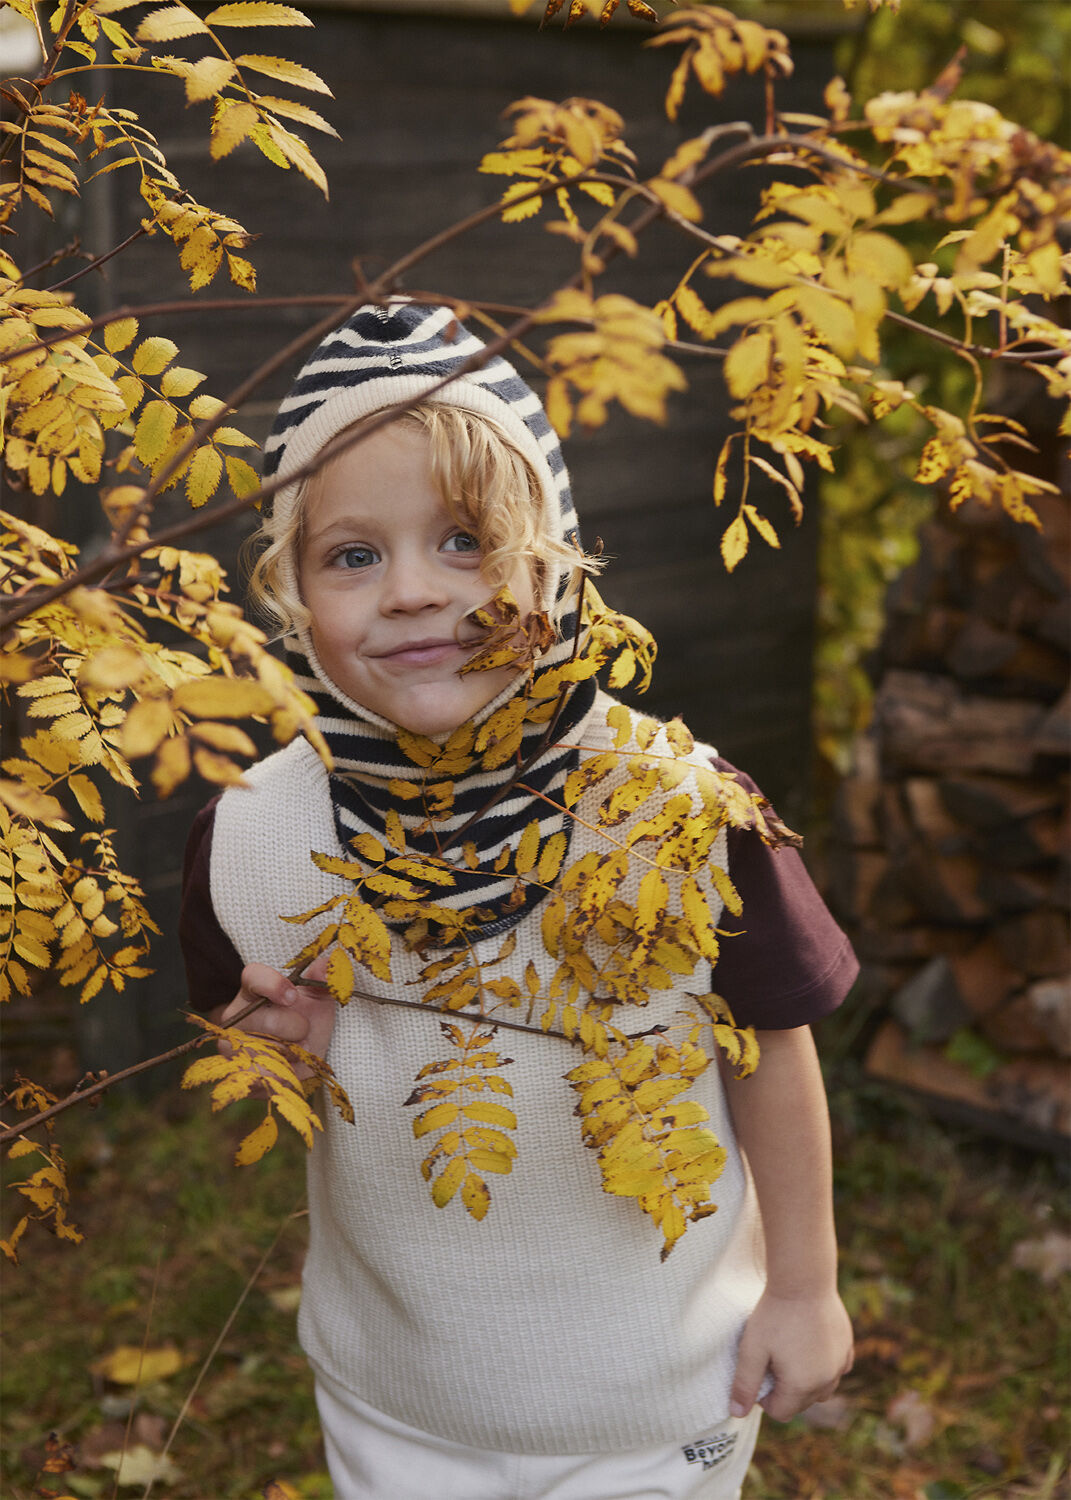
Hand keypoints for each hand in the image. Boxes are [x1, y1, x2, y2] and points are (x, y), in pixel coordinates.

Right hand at [220, 956, 336, 1080]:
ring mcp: (232, 1045)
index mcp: (254, 990)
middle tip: (303, 1031)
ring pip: (267, 1050)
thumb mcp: (319, 998)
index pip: (253, 976)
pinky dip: (285, 1071)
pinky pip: (264, 1074)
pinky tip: (289, 1066)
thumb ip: (323, 978)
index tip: (293, 995)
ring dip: (292, 1052)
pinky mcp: (237, 1073)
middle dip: (296, 1028)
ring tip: (297, 1050)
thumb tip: (329, 962)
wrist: (303, 1059)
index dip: (273, 984)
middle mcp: (236, 1015)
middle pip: (267, 1020)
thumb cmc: (307, 1020)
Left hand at [729, 1286, 852, 1423]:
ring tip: (790, 1354)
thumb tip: (737, 1413)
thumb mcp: (752, 1349)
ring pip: (822, 1389)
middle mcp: (826, 1381)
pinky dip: (824, 1365)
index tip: (758, 1373)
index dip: (764, 1398)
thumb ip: (744, 1384)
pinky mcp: (847, 1347)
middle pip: (802, 1403)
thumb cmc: (775, 1314)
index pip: (781, 1413)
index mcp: (802, 1386)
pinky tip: (810, 1346)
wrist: (804, 1280)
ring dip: (806, 1381)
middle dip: (785, 1390)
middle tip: (772, 1360)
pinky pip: (836, 1369)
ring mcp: (840, 1364)